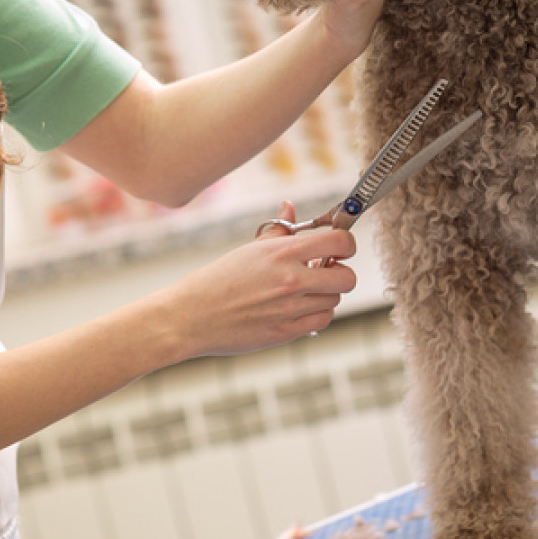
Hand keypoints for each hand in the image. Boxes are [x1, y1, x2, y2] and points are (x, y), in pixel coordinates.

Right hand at [154, 201, 355, 359]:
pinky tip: (301, 306)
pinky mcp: (286, 332)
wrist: (190, 317)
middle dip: (341, 272)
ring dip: (326, 293)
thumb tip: (290, 206)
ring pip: (335, 300)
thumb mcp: (249, 249)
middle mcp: (290, 280)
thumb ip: (278, 230)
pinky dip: (317, 313)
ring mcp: (290, 308)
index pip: (339, 242)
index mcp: (281, 253)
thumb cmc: (217, 280)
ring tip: (305, 289)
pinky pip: (321, 320)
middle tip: (326, 270)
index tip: (340, 247)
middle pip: (347, 277)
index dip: (347, 244)